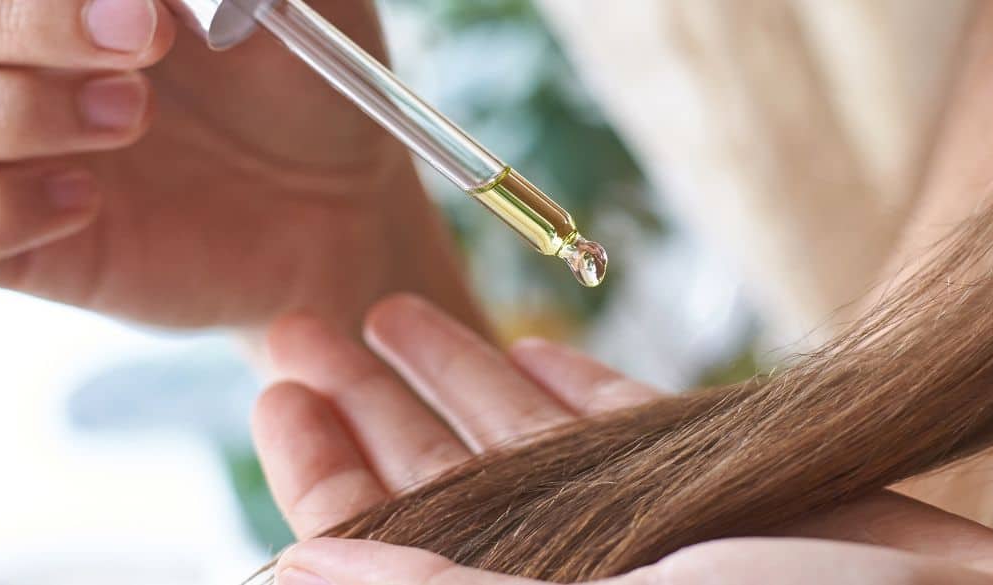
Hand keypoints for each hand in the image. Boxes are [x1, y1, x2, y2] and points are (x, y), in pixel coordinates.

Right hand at [0, 0, 478, 330]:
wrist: (345, 205)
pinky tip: (86, 200)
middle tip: (149, 40)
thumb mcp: (288, 1)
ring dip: (0, 111)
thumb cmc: (302, 84)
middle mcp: (5, 62)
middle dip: (22, 22)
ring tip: (131, 117)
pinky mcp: (19, 247)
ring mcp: (2, 158)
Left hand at [254, 294, 992, 583]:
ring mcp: (648, 533)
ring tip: (384, 311)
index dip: (325, 478)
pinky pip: (626, 432)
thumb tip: (296, 566)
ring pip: (521, 448)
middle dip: (371, 410)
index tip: (274, 397)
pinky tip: (527, 344)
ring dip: (455, 376)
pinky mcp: (718, 488)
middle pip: (442, 488)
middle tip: (296, 329)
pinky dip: (573, 386)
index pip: (389, 553)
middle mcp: (580, 579)